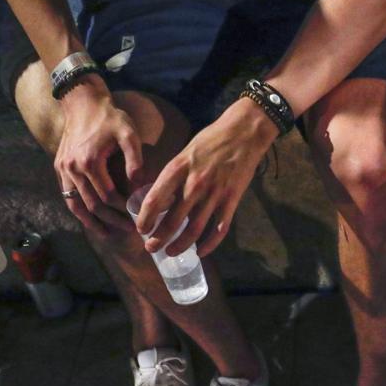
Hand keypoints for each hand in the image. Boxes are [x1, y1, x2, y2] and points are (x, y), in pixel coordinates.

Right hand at [54, 76, 142, 234]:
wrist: (82, 103)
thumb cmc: (109, 118)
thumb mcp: (129, 134)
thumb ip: (136, 161)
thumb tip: (140, 187)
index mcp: (90, 161)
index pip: (109, 196)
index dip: (125, 209)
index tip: (139, 215)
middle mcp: (73, 168)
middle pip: (93, 205)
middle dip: (113, 220)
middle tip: (131, 229)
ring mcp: (63, 170)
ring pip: (77, 205)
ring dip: (93, 223)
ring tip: (109, 234)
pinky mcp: (59, 169)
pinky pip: (68, 197)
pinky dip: (79, 212)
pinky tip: (92, 222)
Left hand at [137, 97, 278, 257]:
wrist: (243, 132)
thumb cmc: (211, 140)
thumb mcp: (185, 152)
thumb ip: (173, 176)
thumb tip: (161, 200)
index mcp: (178, 169)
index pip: (155, 199)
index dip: (145, 218)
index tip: (141, 229)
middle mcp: (194, 183)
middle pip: (172, 220)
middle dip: (159, 238)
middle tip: (150, 248)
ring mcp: (214, 193)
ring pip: (194, 229)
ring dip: (180, 245)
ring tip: (171, 253)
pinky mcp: (232, 200)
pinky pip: (219, 229)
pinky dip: (210, 244)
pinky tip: (201, 251)